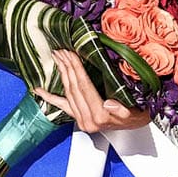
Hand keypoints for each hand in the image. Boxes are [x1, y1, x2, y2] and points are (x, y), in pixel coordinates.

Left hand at [35, 50, 150, 133]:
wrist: (139, 125)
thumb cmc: (138, 115)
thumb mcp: (135, 112)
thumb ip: (121, 110)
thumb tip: (109, 104)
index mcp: (100, 116)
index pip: (84, 87)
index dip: (76, 68)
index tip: (70, 53)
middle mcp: (88, 120)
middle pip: (73, 88)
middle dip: (67, 67)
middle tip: (61, 51)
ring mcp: (82, 120)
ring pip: (68, 93)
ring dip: (62, 74)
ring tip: (57, 58)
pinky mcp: (79, 119)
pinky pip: (62, 106)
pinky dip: (50, 97)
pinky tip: (39, 90)